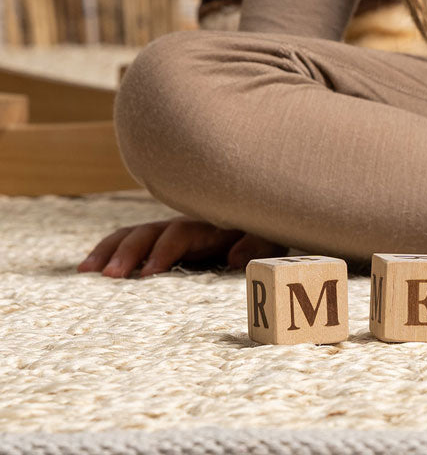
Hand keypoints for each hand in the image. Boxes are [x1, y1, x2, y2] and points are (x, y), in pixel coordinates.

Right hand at [77, 216, 286, 277]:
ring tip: (87, 272)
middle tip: (111, 278)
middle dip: (130, 253)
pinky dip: (108, 250)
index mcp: (209, 225)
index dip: (164, 251)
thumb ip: (256, 245)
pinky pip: (129, 241)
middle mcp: (183, 226)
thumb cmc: (263, 233)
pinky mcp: (158, 242)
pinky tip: (86, 269)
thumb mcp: (269, 238)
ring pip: (133, 234)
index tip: (148, 274)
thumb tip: (235, 259)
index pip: (181, 234)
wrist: (258, 218)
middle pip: (150, 233)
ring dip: (110, 251)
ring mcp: (168, 232)